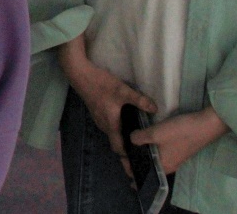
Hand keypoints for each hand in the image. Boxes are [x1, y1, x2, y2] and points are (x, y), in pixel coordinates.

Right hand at [57, 36, 156, 163]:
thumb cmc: (101, 85)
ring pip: (112, 133)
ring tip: (136, 135)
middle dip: (127, 147)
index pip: (118, 148)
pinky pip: (109, 125)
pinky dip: (117, 128)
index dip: (127, 156)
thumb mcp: (123, 91)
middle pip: (116, 142)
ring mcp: (98, 118)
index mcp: (111, 125)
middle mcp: (103, 125)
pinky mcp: (96, 112)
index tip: (138, 161)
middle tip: (143, 148)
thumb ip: (140, 100)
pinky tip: (126, 119)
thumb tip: (155, 109)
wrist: (80, 74)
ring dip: (122, 136)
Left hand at [131, 107, 228, 173]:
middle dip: (135, 160)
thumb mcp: (155, 133)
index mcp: (162, 167)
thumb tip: (130, 140)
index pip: (142, 174)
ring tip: (131, 144)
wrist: (205, 125)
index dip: (130, 167)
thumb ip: (139, 138)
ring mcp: (174, 158)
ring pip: (154, 159)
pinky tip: (145, 140)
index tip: (120, 157)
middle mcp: (168, 166)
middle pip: (148, 167)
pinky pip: (160, 153)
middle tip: (123, 148)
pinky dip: (151, 149)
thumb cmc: (179, 132)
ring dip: (143, 153)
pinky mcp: (178, 150)